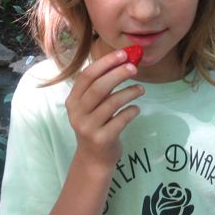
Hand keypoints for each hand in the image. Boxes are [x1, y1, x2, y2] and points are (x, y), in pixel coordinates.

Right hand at [65, 49, 143, 168]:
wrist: (94, 159)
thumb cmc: (96, 125)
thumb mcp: (91, 107)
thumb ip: (102, 87)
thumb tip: (124, 61)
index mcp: (73, 101)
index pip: (86, 76)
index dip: (105, 63)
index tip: (122, 54)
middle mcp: (77, 113)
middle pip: (98, 87)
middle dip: (118, 74)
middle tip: (134, 67)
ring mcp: (88, 127)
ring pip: (112, 103)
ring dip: (129, 92)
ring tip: (141, 89)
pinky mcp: (102, 139)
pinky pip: (121, 120)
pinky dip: (131, 111)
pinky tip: (136, 109)